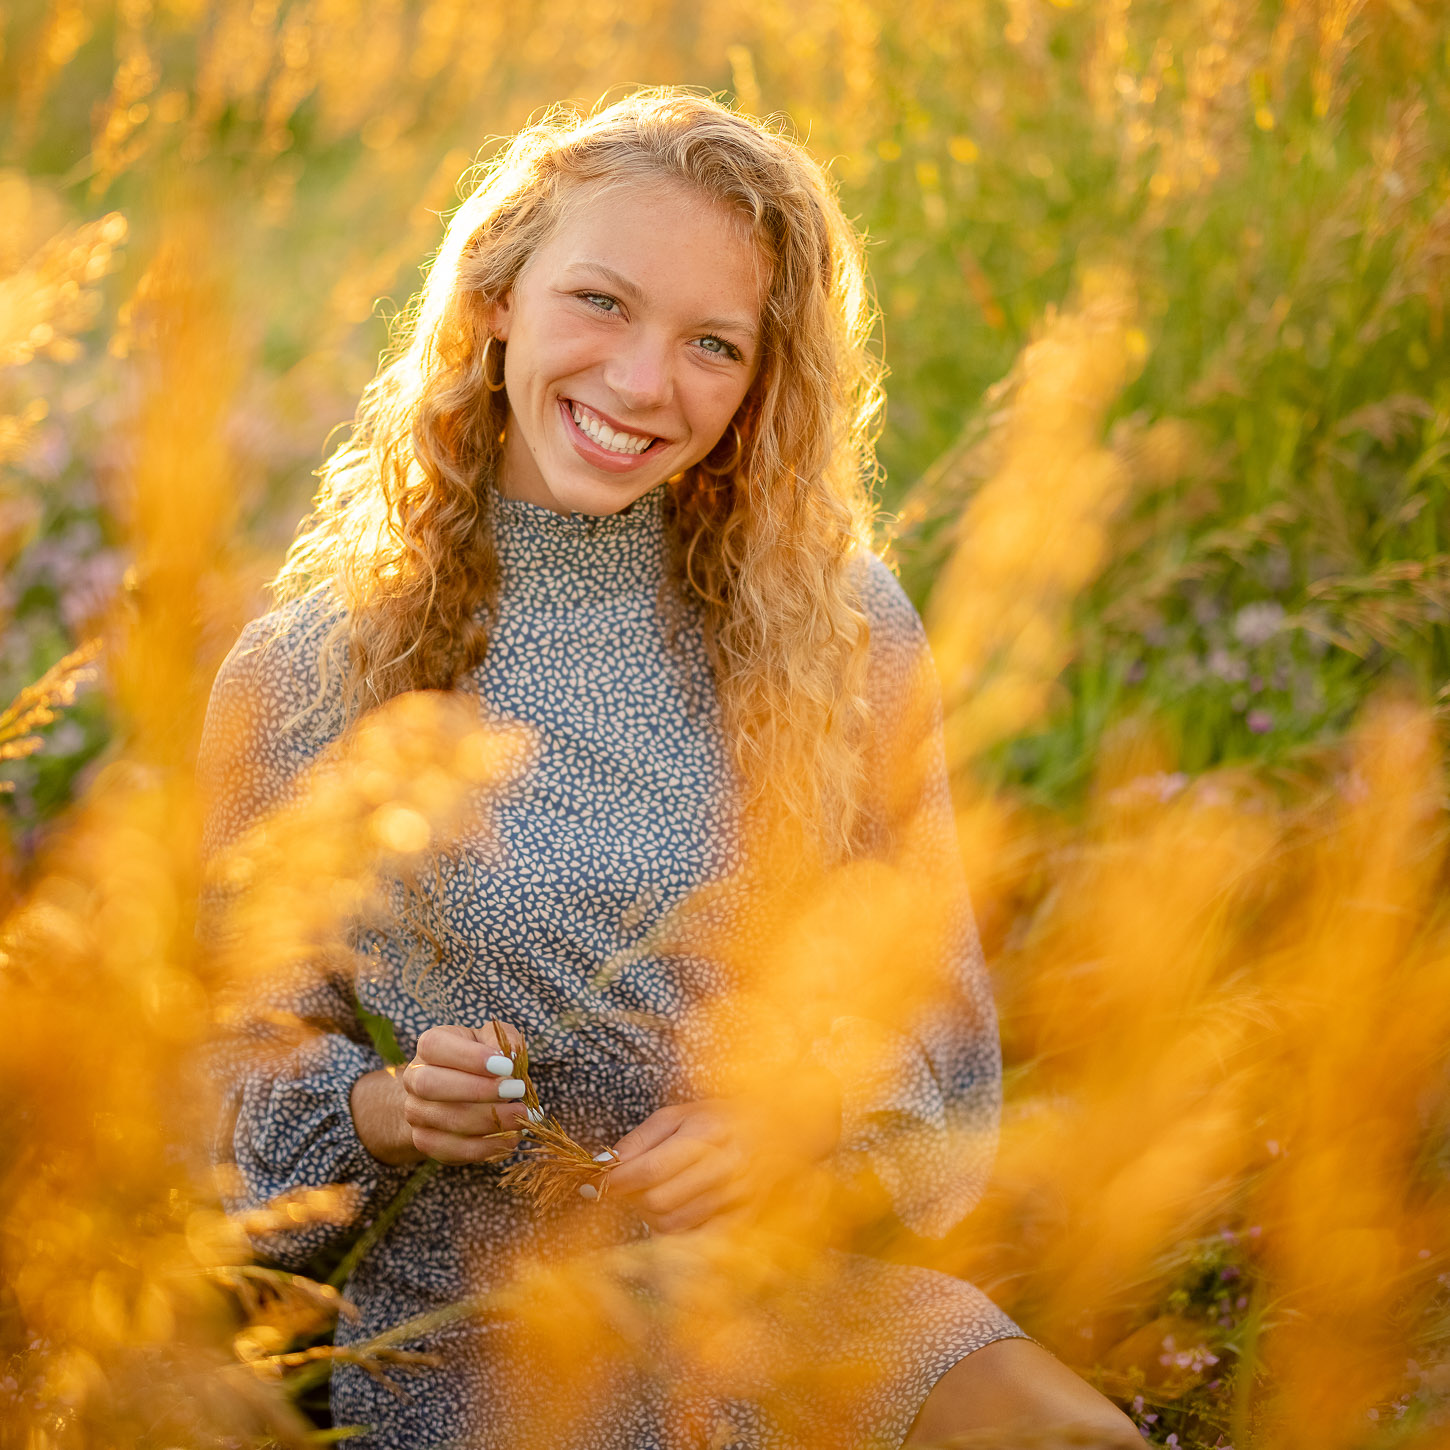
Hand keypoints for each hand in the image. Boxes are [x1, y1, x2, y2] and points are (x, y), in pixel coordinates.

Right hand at [351, 1022, 529, 1166]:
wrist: (451, 1091)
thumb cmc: (478, 1059)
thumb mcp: (491, 1039)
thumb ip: (503, 1040)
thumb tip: (513, 1058)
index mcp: (429, 1046)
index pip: (436, 1046)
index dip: (470, 1057)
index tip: (507, 1067)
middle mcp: (414, 1078)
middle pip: (431, 1085)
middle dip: (478, 1090)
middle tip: (516, 1091)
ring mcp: (416, 1112)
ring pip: (447, 1121)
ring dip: (491, 1121)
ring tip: (522, 1115)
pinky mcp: (425, 1141)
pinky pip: (454, 1149)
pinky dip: (487, 1146)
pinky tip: (511, 1136)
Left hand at [605, 1069, 841, 1234]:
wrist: (784, 1129)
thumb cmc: (723, 1118)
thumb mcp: (680, 1113)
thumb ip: (641, 1138)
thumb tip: (605, 1163)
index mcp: (706, 1133)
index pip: (651, 1169)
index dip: (618, 1181)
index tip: (598, 1183)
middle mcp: (724, 1166)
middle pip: (659, 1201)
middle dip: (633, 1198)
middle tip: (629, 1187)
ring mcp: (737, 1196)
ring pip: (674, 1224)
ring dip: (651, 1215)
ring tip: (653, 1195)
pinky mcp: (745, 1218)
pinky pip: (698, 1240)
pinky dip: (676, 1232)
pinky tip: (674, 1214)